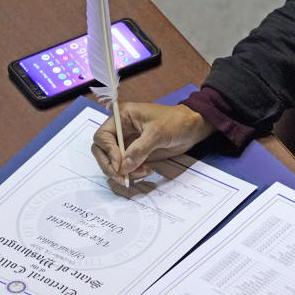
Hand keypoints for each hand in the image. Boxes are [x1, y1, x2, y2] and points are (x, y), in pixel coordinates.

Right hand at [91, 103, 214, 184]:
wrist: (192, 128)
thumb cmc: (176, 122)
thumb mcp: (158, 133)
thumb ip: (139, 150)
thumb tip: (123, 167)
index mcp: (122, 117)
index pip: (102, 136)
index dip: (108, 152)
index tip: (120, 165)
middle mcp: (121, 130)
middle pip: (102, 151)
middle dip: (110, 166)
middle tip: (123, 177)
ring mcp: (127, 143)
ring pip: (113, 162)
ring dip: (123, 171)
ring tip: (143, 172)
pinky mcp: (135, 154)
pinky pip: (125, 167)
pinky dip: (132, 173)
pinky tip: (146, 170)